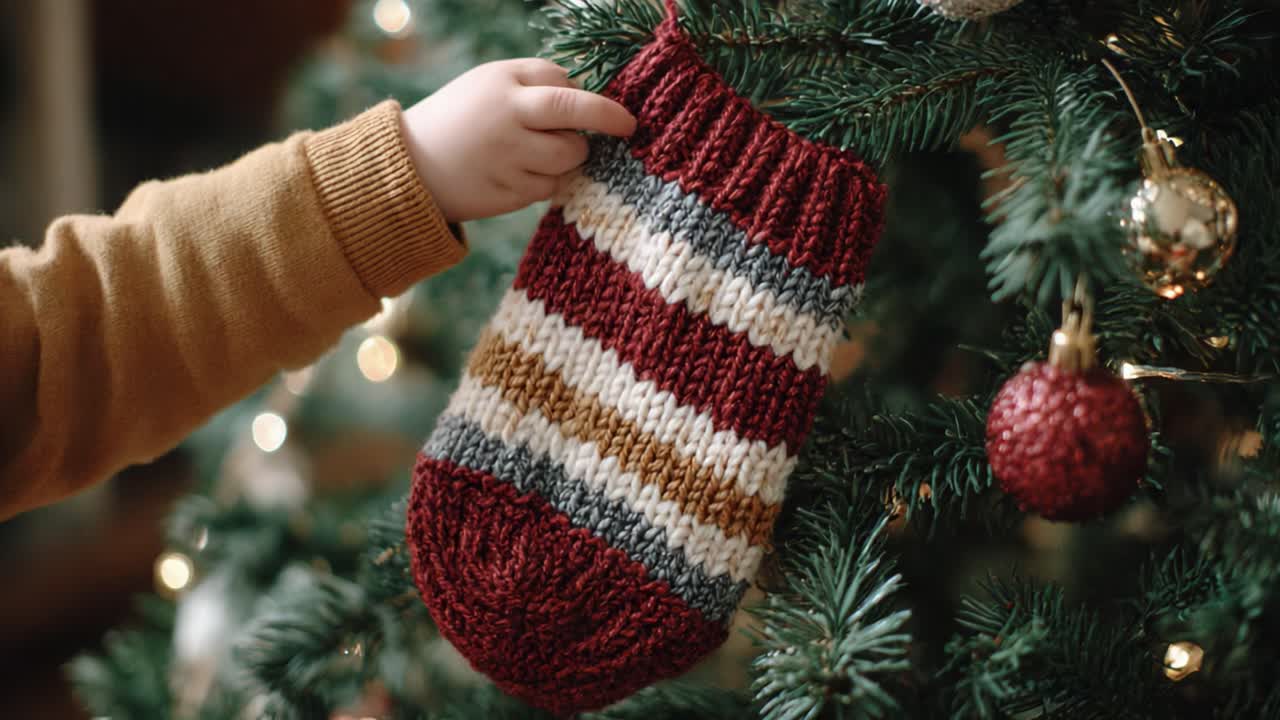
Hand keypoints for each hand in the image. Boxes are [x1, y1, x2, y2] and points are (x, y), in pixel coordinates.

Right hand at [401, 58, 635, 222]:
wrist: (409, 169)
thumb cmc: (457, 122)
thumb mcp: (485, 86)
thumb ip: (531, 85)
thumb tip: (587, 96)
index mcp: (501, 83)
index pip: (561, 81)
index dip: (580, 96)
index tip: (596, 107)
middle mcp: (507, 116)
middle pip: (575, 110)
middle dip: (609, 117)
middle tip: (629, 125)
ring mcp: (509, 156)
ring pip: (570, 154)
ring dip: (570, 155)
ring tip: (542, 153)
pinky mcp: (509, 191)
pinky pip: (551, 187)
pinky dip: (547, 182)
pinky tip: (521, 176)